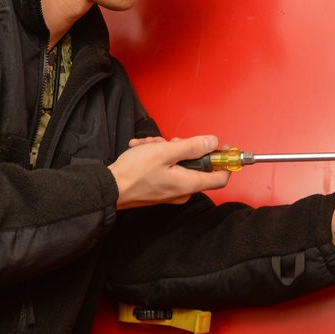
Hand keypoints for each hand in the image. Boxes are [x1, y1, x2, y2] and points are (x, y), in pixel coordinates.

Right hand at [108, 135, 230, 209]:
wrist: (109, 188)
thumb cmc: (134, 172)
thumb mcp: (165, 152)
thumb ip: (192, 147)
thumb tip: (212, 142)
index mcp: (189, 184)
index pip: (221, 178)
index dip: (226, 161)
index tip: (224, 147)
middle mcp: (183, 191)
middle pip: (196, 165)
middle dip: (181, 147)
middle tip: (165, 142)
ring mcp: (171, 191)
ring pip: (178, 163)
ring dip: (164, 150)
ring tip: (146, 145)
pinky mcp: (160, 189)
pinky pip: (167, 169)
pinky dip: (156, 157)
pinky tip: (141, 150)